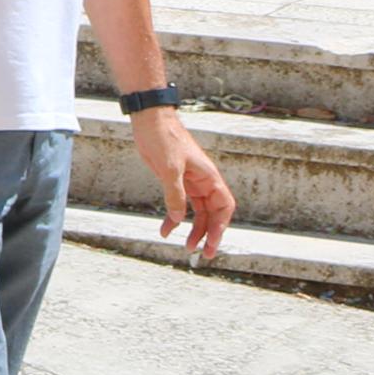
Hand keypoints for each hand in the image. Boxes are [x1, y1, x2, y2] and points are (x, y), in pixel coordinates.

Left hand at [132, 107, 233, 262]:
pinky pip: (180, 205)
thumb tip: (177, 219)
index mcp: (208, 177)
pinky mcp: (176, 181)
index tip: (212, 242)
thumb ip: (175, 194)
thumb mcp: (169, 168)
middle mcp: (203, 182)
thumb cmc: (164, 138)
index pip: (224, 207)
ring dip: (193, 230)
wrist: (150, 120)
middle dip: (208, 234)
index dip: (220, 226)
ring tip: (186, 247)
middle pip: (212, 214)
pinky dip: (174, 219)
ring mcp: (190, 182)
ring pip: (197, 212)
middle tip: (202, 254)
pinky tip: (165, 230)